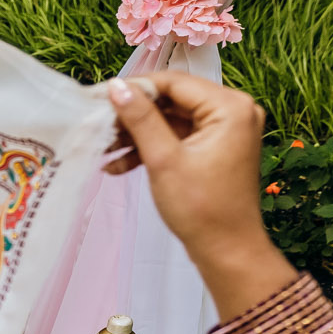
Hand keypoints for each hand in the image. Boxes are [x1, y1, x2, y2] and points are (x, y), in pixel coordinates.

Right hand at [104, 72, 276, 267]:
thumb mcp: (164, 159)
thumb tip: (116, 86)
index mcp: (230, 107)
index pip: (174, 83)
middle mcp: (234, 111)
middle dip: (134, 114)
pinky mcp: (215, 148)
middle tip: (98, 125)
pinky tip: (118, 165)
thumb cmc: (201, 208)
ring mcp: (226, 130)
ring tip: (103, 149)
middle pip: (172, 99)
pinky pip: (178, 137)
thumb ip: (140, 119)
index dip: (135, 88)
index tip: (99, 97)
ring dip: (137, 133)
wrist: (226, 250)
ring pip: (171, 119)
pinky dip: (151, 148)